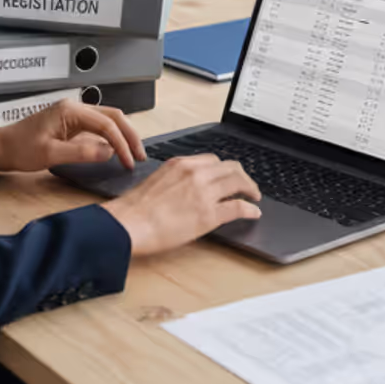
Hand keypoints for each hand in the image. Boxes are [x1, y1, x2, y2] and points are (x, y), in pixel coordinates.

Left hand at [0, 99, 142, 173]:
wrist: (1, 148)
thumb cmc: (19, 149)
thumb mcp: (50, 154)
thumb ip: (81, 153)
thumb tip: (109, 152)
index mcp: (70, 111)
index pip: (106, 124)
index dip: (121, 143)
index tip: (128, 162)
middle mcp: (75, 108)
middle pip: (113, 116)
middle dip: (129, 135)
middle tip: (140, 156)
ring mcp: (74, 115)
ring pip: (108, 120)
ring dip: (122, 135)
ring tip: (133, 154)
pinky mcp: (72, 124)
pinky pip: (98, 127)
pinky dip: (111, 137)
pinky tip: (116, 150)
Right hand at [103, 154, 262, 257]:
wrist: (129, 223)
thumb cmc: (136, 208)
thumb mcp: (157, 181)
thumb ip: (177, 179)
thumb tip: (188, 188)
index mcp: (182, 164)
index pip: (213, 160)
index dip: (225, 169)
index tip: (229, 175)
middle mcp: (196, 173)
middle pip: (231, 168)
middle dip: (242, 176)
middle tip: (247, 185)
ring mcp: (204, 193)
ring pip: (238, 183)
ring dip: (250, 189)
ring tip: (254, 196)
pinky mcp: (209, 214)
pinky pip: (238, 207)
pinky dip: (249, 209)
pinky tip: (253, 212)